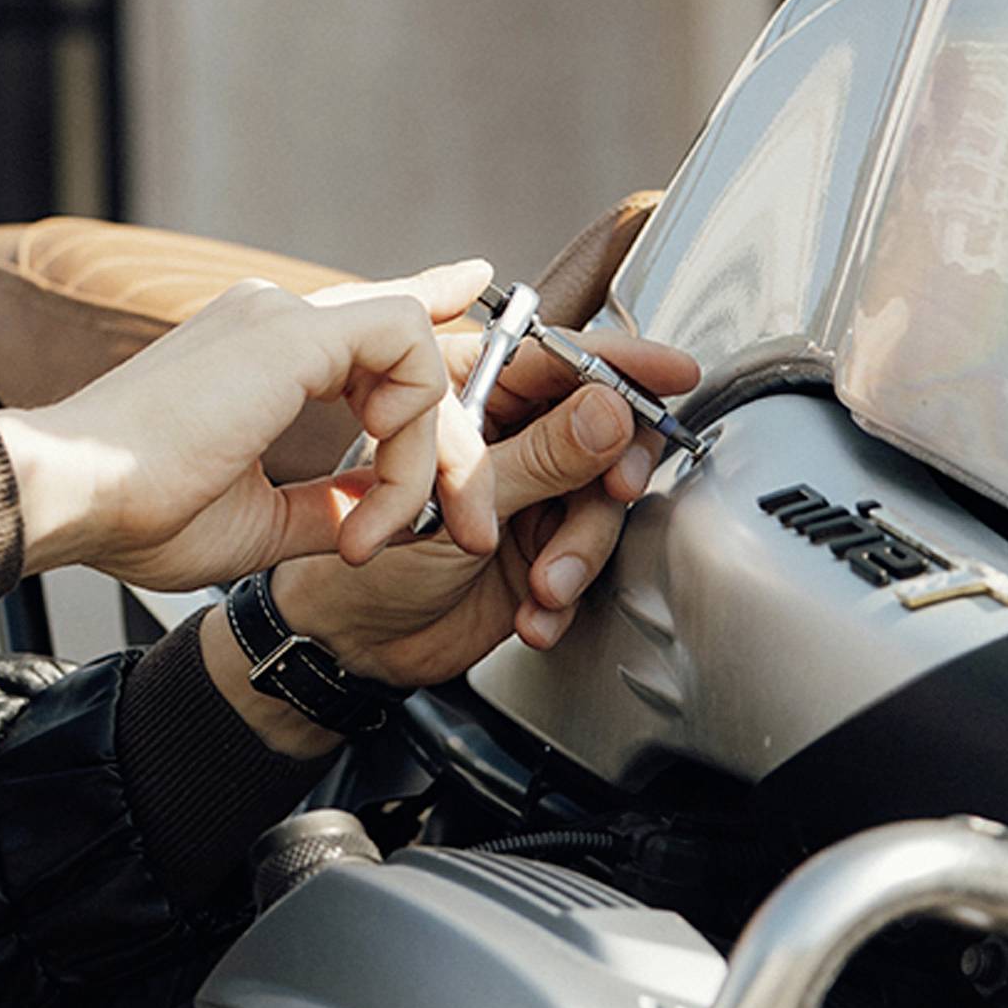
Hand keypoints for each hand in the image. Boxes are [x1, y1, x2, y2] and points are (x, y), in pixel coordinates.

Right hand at [0, 261, 494, 591]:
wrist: (74, 495)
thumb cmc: (132, 512)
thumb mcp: (257, 520)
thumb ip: (326, 506)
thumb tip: (378, 510)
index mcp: (254, 352)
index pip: (362, 315)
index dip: (425, 298)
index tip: (471, 288)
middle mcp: (269, 319)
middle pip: (407, 349)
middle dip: (454, 445)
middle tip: (470, 528)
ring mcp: (279, 316)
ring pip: (417, 353)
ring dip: (432, 452)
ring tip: (402, 527)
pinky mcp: (291, 331)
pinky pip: (408, 353)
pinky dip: (413, 431)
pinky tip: (385, 486)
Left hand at [205, 328, 700, 752]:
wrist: (337, 646)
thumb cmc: (350, 555)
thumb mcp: (451, 499)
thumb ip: (538, 455)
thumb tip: (607, 408)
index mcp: (465, 393)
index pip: (555, 360)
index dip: (617, 363)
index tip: (670, 371)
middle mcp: (501, 440)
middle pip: (597, 429)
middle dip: (611, 466)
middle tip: (614, 488)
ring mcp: (522, 498)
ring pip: (598, 501)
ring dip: (582, 545)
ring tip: (545, 580)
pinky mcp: (532, 556)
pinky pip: (583, 561)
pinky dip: (567, 591)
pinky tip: (535, 614)